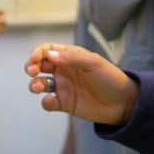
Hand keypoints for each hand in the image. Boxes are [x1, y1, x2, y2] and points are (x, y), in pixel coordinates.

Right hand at [24, 44, 138, 124]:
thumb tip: (49, 55)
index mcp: (70, 56)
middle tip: (32, 71)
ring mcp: (63, 87)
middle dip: (31, 67)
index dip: (37, 52)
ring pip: (39, 83)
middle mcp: (63, 70)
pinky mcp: (64, 103)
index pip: (47, 50)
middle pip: (39, 65)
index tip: (34, 59)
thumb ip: (72, 57)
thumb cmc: (110, 78)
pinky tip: (52, 101)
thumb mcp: (94, 63)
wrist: (123, 103)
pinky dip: (46, 102)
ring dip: (34, 84)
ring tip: (38, 87)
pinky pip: (48, 102)